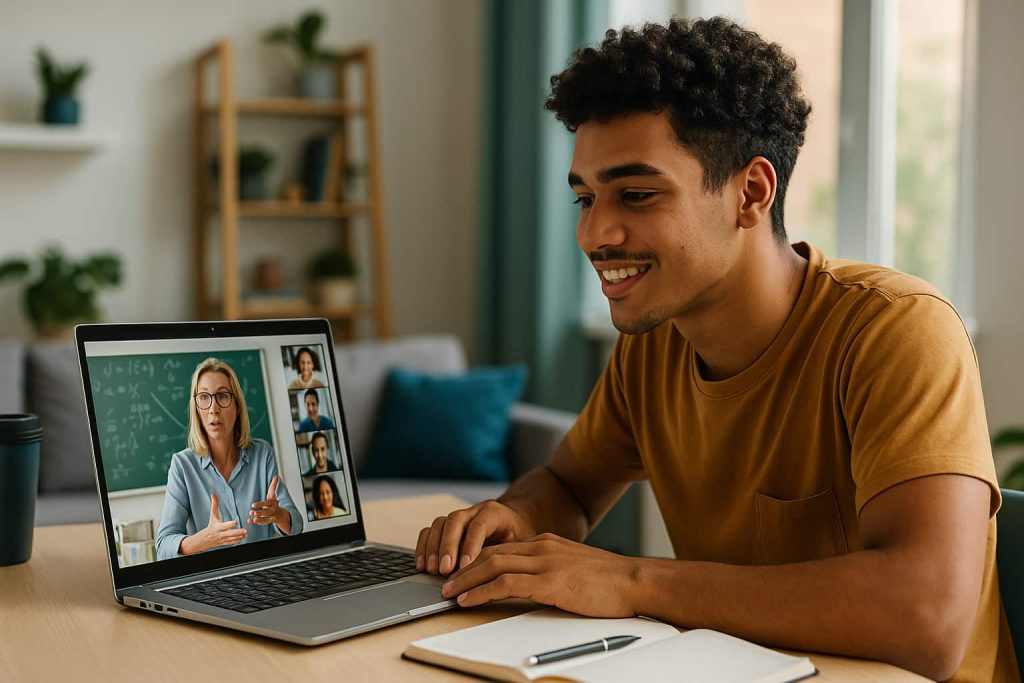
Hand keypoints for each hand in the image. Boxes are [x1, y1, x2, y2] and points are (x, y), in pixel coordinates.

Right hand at [181, 492, 246, 554]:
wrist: (205, 539)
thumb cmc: (211, 525)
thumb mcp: (212, 515)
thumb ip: (214, 505)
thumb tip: (213, 494)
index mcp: (218, 526)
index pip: (224, 525)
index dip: (229, 524)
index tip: (236, 522)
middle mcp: (221, 533)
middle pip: (230, 534)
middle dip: (237, 532)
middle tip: (245, 530)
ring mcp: (223, 539)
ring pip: (232, 539)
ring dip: (240, 536)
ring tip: (246, 533)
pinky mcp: (225, 542)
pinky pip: (232, 542)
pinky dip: (238, 540)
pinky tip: (243, 537)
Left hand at [249, 475, 288, 531]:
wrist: (282, 515)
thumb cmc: (275, 503)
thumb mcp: (273, 495)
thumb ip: (274, 486)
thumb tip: (276, 476)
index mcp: (273, 503)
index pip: (266, 503)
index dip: (260, 504)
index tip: (253, 505)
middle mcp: (272, 510)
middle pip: (266, 512)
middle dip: (259, 512)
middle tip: (252, 512)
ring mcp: (271, 517)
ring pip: (265, 518)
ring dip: (258, 518)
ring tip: (252, 517)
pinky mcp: (268, 521)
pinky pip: (263, 522)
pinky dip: (257, 522)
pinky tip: (250, 520)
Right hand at [415, 500, 537, 575]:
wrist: (514, 523)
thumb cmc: (519, 537)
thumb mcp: (523, 544)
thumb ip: (511, 554)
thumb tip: (501, 575)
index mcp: (494, 512)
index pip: (479, 525)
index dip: (470, 545)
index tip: (465, 566)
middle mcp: (474, 510)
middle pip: (455, 520)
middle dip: (448, 546)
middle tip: (445, 570)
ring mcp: (459, 517)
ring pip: (440, 524)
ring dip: (433, 547)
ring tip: (432, 570)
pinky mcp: (447, 526)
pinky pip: (430, 530)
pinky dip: (423, 546)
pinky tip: (422, 565)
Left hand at [440, 533, 639, 617]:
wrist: (635, 581)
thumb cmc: (610, 581)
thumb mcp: (574, 568)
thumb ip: (551, 570)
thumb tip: (533, 586)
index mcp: (547, 543)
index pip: (501, 549)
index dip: (476, 561)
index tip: (460, 573)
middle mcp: (542, 547)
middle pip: (491, 554)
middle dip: (463, 569)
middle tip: (444, 583)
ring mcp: (545, 563)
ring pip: (492, 566)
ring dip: (465, 580)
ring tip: (448, 593)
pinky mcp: (549, 582)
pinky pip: (505, 585)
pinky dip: (481, 592)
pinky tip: (468, 600)